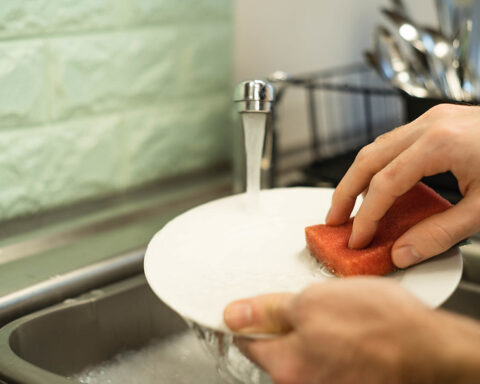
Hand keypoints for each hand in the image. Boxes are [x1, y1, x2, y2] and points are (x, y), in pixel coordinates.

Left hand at [224, 278, 479, 383]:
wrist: (430, 349)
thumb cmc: (380, 326)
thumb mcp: (314, 302)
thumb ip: (268, 311)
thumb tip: (233, 315)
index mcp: (285, 364)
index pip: (247, 340)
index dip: (250, 318)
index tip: (255, 308)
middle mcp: (300, 383)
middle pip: (276, 347)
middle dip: (287, 323)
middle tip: (311, 304)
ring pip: (304, 350)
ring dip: (312, 330)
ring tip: (338, 315)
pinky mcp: (345, 380)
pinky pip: (326, 356)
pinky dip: (330, 341)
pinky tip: (351, 329)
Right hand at [326, 104, 479, 267]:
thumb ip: (440, 233)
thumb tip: (401, 252)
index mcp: (440, 143)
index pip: (385, 183)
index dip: (366, 215)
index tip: (357, 238)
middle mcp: (429, 125)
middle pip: (367, 158)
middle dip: (346, 191)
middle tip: (335, 220)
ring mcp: (431, 120)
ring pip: (376, 147)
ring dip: (358, 178)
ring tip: (349, 206)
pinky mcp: (436, 124)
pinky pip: (393, 144)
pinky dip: (377, 168)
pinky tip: (378, 188)